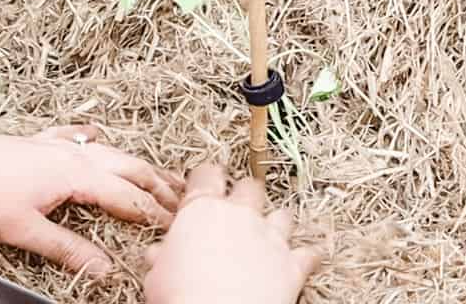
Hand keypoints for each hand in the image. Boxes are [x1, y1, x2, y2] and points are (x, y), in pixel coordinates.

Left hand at [0, 126, 182, 273]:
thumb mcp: (24, 231)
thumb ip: (68, 249)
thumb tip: (106, 269)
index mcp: (76, 174)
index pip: (127, 196)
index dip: (154, 211)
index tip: (178, 224)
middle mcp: (73, 153)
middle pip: (128, 167)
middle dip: (158, 184)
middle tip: (184, 200)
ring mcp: (54, 144)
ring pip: (108, 151)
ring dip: (135, 164)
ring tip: (157, 173)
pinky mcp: (35, 142)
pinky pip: (75, 136)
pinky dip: (93, 139)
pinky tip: (96, 136)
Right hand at [143, 164, 318, 303]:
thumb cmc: (180, 297)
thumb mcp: (157, 276)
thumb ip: (162, 257)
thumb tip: (157, 254)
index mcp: (202, 211)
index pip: (206, 174)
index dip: (206, 176)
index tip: (205, 180)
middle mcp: (240, 215)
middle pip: (250, 187)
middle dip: (245, 195)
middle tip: (236, 209)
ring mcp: (270, 237)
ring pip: (282, 214)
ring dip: (277, 222)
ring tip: (270, 232)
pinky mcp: (292, 264)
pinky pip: (308, 253)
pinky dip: (308, 255)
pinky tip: (307, 256)